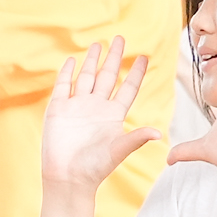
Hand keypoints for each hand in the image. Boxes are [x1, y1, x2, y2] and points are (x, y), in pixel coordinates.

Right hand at [41, 38, 159, 191]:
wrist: (68, 177)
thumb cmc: (95, 168)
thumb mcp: (118, 150)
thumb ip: (135, 138)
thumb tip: (158, 134)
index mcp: (113, 115)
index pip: (128, 88)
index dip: (135, 73)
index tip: (144, 57)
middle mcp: (97, 108)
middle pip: (107, 76)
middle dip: (114, 58)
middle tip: (121, 38)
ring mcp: (77, 107)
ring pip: (86, 77)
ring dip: (92, 61)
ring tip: (99, 44)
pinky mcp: (58, 109)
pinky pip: (63, 86)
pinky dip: (67, 73)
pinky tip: (73, 60)